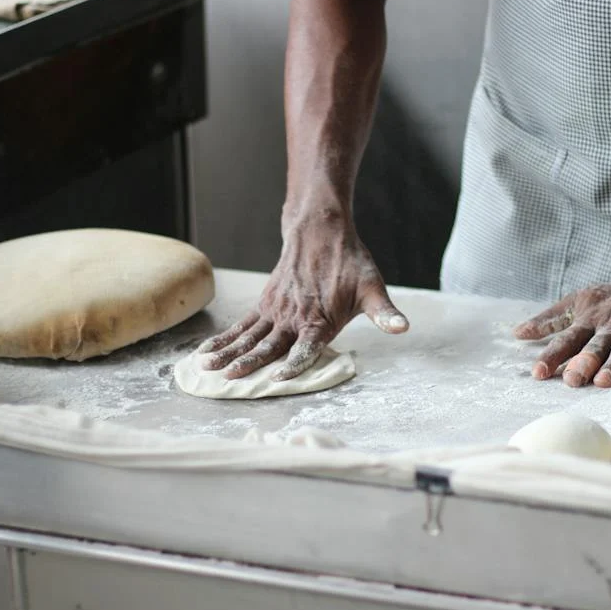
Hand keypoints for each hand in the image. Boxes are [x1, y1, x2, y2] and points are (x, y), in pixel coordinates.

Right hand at [197, 213, 408, 379]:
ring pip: (249, 336)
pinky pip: (242, 325)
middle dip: (248, 363)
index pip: (305, 348)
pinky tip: (207, 352)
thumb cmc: (350, 263)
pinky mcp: (265, 304)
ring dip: (228, 352)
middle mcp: (294, 317)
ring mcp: (276, 311)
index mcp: (320, 320)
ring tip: (208, 368)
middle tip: (230, 379)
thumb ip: (384, 313)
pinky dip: (224, 338)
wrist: (321, 230)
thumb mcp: (373, 288)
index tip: (277, 378)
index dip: (293, 364)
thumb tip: (403, 328)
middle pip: (269, 345)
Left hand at [513, 276, 610, 387]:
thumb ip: (550, 320)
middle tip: (571, 380)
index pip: (567, 339)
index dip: (552, 355)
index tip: (538, 372)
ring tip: (604, 381)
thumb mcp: (579, 302)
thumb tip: (517, 333)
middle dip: (583, 362)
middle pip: (596, 345)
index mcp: (590, 318)